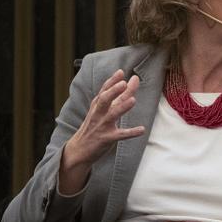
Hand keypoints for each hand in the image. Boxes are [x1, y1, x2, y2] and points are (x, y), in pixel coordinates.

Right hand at [59, 69, 145, 193]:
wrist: (79, 149)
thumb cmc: (94, 127)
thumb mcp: (101, 111)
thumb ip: (116, 98)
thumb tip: (129, 82)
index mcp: (97, 107)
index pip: (103, 91)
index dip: (112, 81)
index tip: (121, 71)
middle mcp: (98, 114)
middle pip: (104, 100)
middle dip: (113, 91)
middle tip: (124, 82)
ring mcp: (102, 126)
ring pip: (111, 115)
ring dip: (122, 108)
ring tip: (133, 100)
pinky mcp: (106, 139)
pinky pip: (120, 135)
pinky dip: (131, 132)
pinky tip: (142, 129)